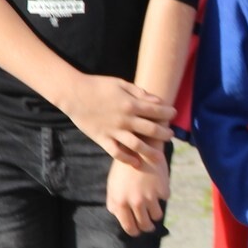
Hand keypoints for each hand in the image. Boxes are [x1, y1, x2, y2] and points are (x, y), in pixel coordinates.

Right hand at [57, 74, 175, 167]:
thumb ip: (140, 93)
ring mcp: (114, 131)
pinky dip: (128, 159)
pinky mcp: (102, 139)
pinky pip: (117, 153)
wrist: (74, 93)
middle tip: (171, 135)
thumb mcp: (121, 84)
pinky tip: (137, 163)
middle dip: (164, 134)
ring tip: (159, 157)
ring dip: (151, 152)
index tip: (174, 115)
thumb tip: (158, 101)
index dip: (168, 113)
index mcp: (131, 104)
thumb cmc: (98, 85)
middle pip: (151, 130)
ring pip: (137, 145)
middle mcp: (125, 119)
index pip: (156, 111)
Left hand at [107, 151, 168, 236]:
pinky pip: (165, 198)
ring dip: (156, 213)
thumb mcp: (113, 185)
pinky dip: (162, 194)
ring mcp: (150, 196)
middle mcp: (135, 202)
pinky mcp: (162, 189)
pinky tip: (158, 185)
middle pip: (145, 225)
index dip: (134, 231)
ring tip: (154, 207)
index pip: (129, 227)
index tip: (138, 230)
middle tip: (148, 224)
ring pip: (157, 215)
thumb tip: (119, 216)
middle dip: (147, 226)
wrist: (139, 147)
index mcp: (120, 202)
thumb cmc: (124, 168)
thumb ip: (114, 203)